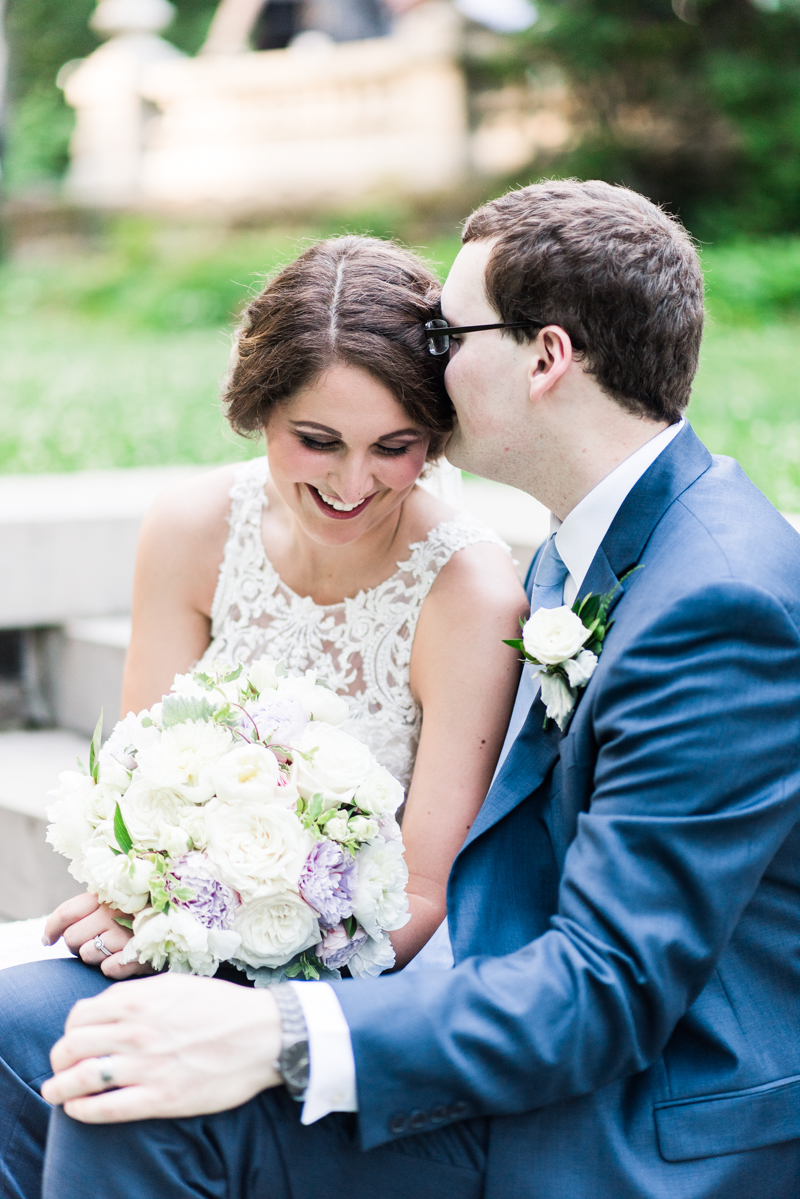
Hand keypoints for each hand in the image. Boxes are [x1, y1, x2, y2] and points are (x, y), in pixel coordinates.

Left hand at [40, 974, 282, 1122]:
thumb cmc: (223, 1007)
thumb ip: (138, 993)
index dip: (70, 1030)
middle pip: (71, 1046)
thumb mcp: (177, 984)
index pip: (80, 1016)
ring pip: (80, 1078)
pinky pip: (105, 1108)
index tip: (74, 1041)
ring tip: (57, 1094)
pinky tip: (79, 1111)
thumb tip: (106, 1006)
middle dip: (58, 1060)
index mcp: (139, 1000)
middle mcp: (137, 1030)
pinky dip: (83, 1111)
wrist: (264, 1035)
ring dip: (59, 1089)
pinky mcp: (161, 1097)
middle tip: (59, 1069)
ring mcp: (148, 1065)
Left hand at [44, 893, 153, 979]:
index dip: (52, 928)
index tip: (48, 940)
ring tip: (113, 949)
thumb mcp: (118, 901)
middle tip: (94, 942)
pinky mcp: (140, 955)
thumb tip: (48, 938)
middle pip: (72, 938)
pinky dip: (113, 967)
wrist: (182, 923)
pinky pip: (108, 968)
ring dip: (95, 956)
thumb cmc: (144, 911)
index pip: (66, 913)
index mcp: (107, 895)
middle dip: (77, 944)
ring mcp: (128, 933)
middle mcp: (115, 911)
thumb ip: (86, 911)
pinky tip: (124, 959)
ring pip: (87, 954)